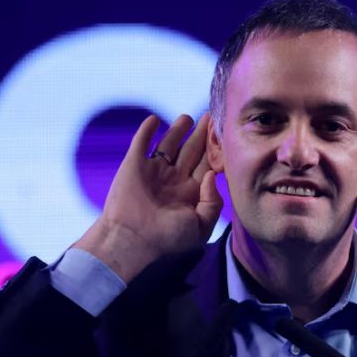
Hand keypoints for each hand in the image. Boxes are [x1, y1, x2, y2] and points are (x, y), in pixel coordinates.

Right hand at [75, 113, 221, 282]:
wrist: (131, 239)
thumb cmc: (167, 239)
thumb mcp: (201, 227)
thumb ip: (212, 202)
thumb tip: (211, 175)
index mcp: (190, 192)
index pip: (206, 165)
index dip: (216, 150)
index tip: (225, 133)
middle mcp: (174, 179)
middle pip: (191, 150)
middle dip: (201, 134)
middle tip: (211, 116)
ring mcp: (154, 170)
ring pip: (169, 144)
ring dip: (178, 129)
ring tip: (189, 118)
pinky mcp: (134, 164)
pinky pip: (141, 142)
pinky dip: (146, 130)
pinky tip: (154, 119)